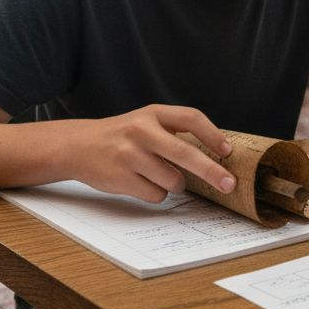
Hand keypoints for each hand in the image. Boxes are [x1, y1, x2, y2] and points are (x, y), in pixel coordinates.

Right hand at [67, 104, 236, 203]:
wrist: (78, 146)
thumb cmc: (122, 137)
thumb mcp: (146, 122)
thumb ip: (174, 132)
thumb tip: (215, 155)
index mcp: (152, 113)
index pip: (191, 118)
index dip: (213, 135)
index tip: (228, 151)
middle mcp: (141, 131)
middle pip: (186, 153)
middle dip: (212, 171)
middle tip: (230, 184)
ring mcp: (129, 155)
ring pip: (173, 180)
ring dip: (175, 184)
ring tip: (158, 175)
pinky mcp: (121, 177)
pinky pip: (156, 194)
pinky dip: (157, 193)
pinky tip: (142, 182)